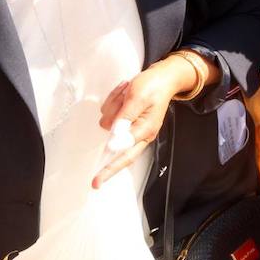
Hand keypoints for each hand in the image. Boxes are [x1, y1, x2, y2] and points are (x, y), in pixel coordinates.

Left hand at [93, 57, 194, 187]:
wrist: (163, 77)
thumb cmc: (152, 86)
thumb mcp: (137, 98)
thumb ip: (124, 119)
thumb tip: (113, 141)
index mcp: (144, 131)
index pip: (123, 155)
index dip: (109, 168)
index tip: (96, 182)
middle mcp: (139, 133)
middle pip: (117, 149)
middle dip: (109, 150)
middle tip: (102, 160)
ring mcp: (131, 127)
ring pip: (109, 122)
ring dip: (114, 105)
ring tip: (126, 92)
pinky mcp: (126, 119)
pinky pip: (111, 115)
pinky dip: (114, 102)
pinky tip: (124, 91)